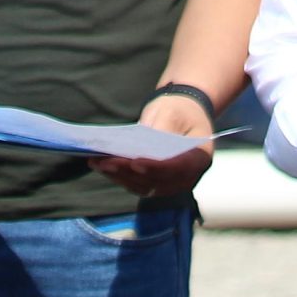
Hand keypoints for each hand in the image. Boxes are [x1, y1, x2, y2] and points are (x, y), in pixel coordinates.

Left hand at [92, 93, 215, 198]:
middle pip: (157, 181)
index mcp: (199, 157)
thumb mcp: (172, 111)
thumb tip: (138, 148)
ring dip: (118, 176)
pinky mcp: (156, 184)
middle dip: (128, 172)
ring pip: (143, 186)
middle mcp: (187, 177)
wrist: (183, 114)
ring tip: (97, 162)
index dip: (156, 168)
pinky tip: (100, 164)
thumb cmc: (179, 110)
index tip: (136, 163)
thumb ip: (160, 130)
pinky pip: (136, 184)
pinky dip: (118, 176)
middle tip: (105, 162)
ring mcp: (172, 184)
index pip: (178, 167)